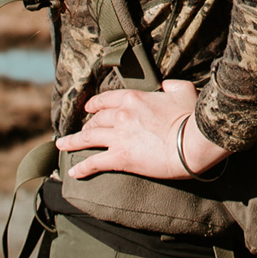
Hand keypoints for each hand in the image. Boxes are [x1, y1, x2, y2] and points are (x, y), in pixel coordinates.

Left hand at [53, 79, 232, 180]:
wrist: (193, 141)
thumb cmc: (192, 116)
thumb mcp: (183, 90)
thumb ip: (170, 85)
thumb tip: (164, 86)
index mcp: (132, 98)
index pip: (105, 100)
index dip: (94, 105)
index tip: (88, 109)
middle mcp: (120, 115)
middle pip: (96, 120)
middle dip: (87, 125)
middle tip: (81, 131)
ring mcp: (118, 136)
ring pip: (88, 138)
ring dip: (73, 142)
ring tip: (62, 145)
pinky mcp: (121, 158)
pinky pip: (95, 163)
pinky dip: (82, 168)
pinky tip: (73, 172)